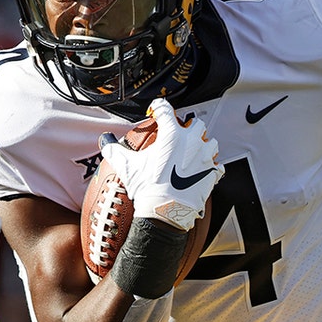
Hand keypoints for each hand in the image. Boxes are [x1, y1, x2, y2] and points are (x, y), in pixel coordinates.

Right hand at [100, 98, 222, 230]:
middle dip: (188, 127)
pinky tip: (200, 171)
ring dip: (203, 145)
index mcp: (172, 134)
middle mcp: (192, 141)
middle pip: (196, 123)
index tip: (155, 113)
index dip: (158, 108)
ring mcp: (205, 157)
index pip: (165, 109)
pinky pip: (216, 165)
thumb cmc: (147, 187)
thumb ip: (114, 149)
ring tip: (193, 152)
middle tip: (178, 135)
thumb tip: (105, 140)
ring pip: (210, 142)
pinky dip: (210, 167)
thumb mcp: (126, 166)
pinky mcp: (213, 173)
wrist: (165, 213)